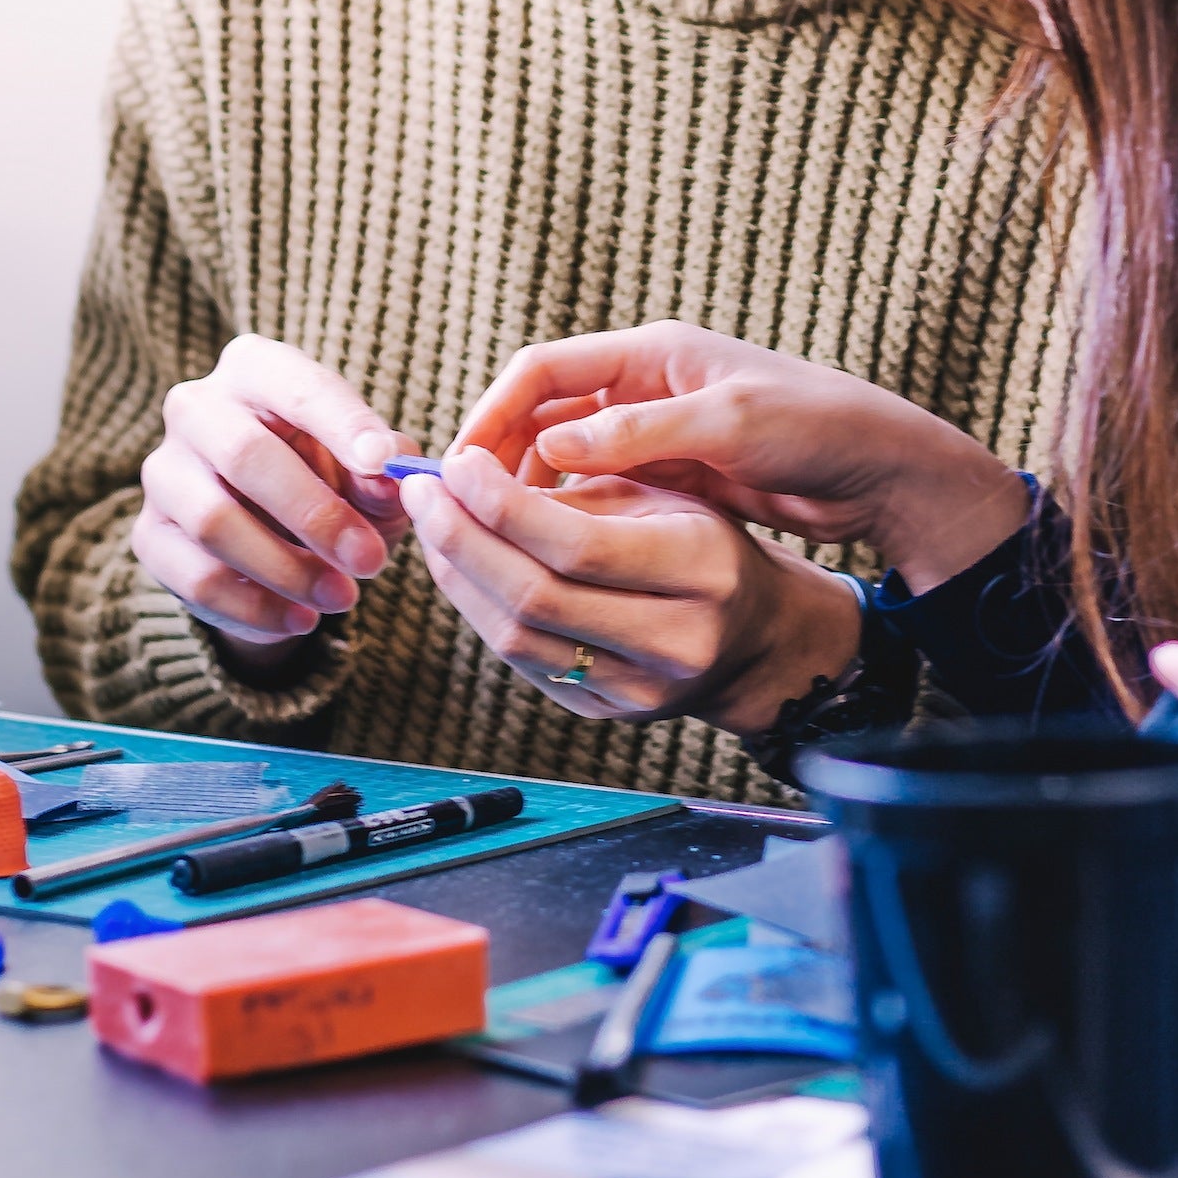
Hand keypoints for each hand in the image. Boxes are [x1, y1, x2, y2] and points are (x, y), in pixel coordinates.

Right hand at [132, 335, 412, 663]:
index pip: (298, 387)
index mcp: (255, 369)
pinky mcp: (149, 535)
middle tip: (370, 560)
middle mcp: (196, 408)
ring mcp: (163, 471)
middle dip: (316, 514)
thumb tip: (391, 476)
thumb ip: (381, 471)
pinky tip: (302, 619)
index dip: (343, 424)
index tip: (385, 464)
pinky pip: (197, 577)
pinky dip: (257, 606)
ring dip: (287, 569)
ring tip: (344, 599)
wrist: (273, 532)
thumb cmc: (331, 478)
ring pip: (215, 522)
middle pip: (246, 455)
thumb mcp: (369, 472)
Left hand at [399, 446, 862, 734]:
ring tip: (433, 525)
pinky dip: (480, 611)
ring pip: (518, 639)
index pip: (579, 545)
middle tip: (423, 492)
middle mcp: (676, 640)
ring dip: (459, 576)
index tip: (458, 463)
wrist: (754, 639)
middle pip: (536, 597)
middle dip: (463, 538)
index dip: (502, 504)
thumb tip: (468, 479)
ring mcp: (640, 690)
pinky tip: (463, 568)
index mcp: (702, 569)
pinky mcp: (607, 715)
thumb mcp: (665, 497)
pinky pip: (523, 664)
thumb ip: (578, 493)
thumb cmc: (704, 546)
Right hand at [452, 320, 1026, 588]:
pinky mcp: (673, 473)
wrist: (880, 468)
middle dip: (500, 457)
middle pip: (542, 412)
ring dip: (533, 489)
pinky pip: (601, 488)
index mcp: (652, 354)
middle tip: (467, 511)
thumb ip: (640, 433)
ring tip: (505, 536)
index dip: (492, 414)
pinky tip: (560, 548)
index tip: (461, 469)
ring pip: (566, 456)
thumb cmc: (816, 427)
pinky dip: (574, 511)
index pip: (541, 370)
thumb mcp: (729, 426)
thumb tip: (550, 445)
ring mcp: (657, 431)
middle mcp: (646, 386)